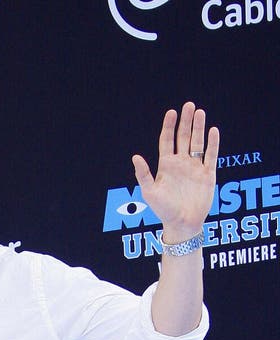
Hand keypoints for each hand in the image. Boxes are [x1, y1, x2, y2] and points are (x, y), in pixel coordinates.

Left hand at [132, 101, 218, 242]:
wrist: (182, 224)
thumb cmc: (163, 210)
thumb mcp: (149, 192)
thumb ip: (143, 174)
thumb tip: (135, 156)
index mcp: (165, 166)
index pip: (167, 141)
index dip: (169, 126)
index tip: (171, 112)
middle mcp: (180, 164)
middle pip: (183, 137)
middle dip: (186, 122)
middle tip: (189, 105)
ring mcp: (194, 167)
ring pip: (197, 143)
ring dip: (198, 128)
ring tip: (200, 112)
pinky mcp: (207, 174)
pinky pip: (211, 155)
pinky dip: (212, 143)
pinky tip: (213, 131)